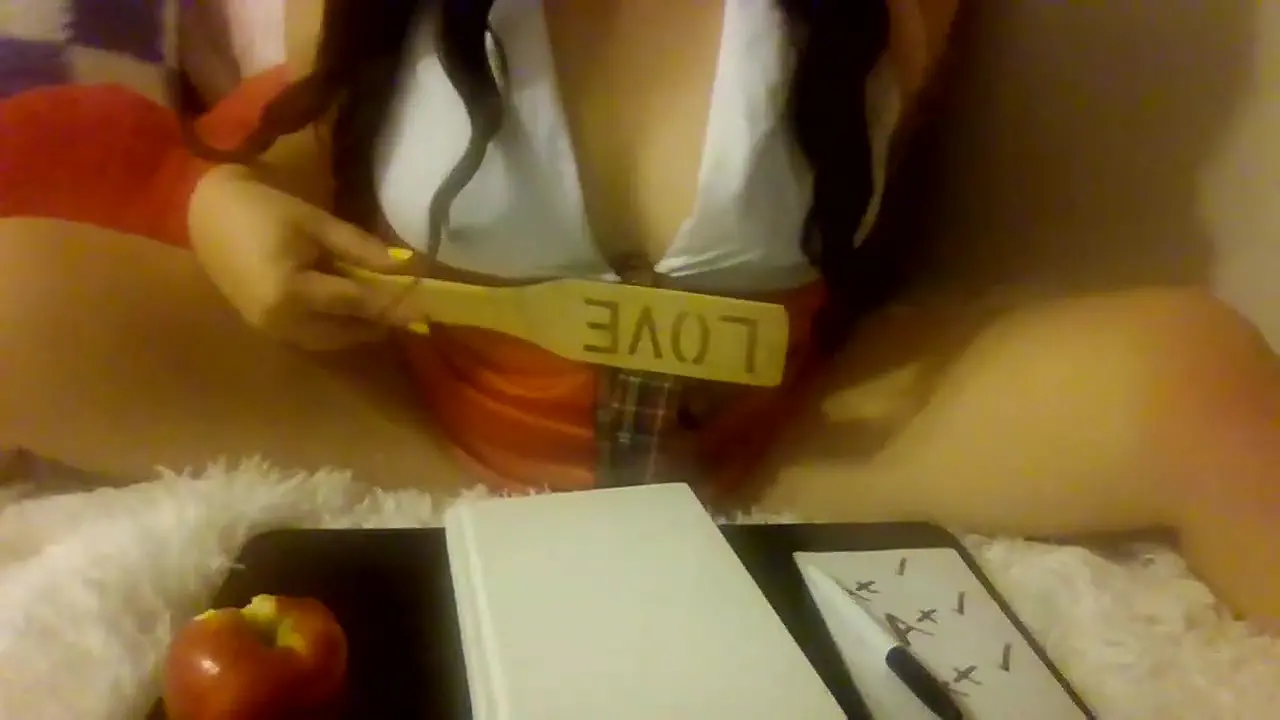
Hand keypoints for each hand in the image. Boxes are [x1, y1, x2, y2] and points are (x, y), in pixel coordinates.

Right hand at [188, 164, 408, 350]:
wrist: (207, 212)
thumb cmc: (263, 208)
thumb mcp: (317, 222)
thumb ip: (360, 248)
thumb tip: (403, 267)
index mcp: (291, 292)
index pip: (356, 304)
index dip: (392, 305)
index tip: (424, 307)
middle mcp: (280, 320)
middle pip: (344, 331)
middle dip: (379, 323)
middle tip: (411, 312)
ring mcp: (269, 328)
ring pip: (328, 340)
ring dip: (358, 330)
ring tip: (387, 314)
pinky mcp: (263, 326)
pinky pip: (309, 337)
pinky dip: (335, 329)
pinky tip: (353, 315)